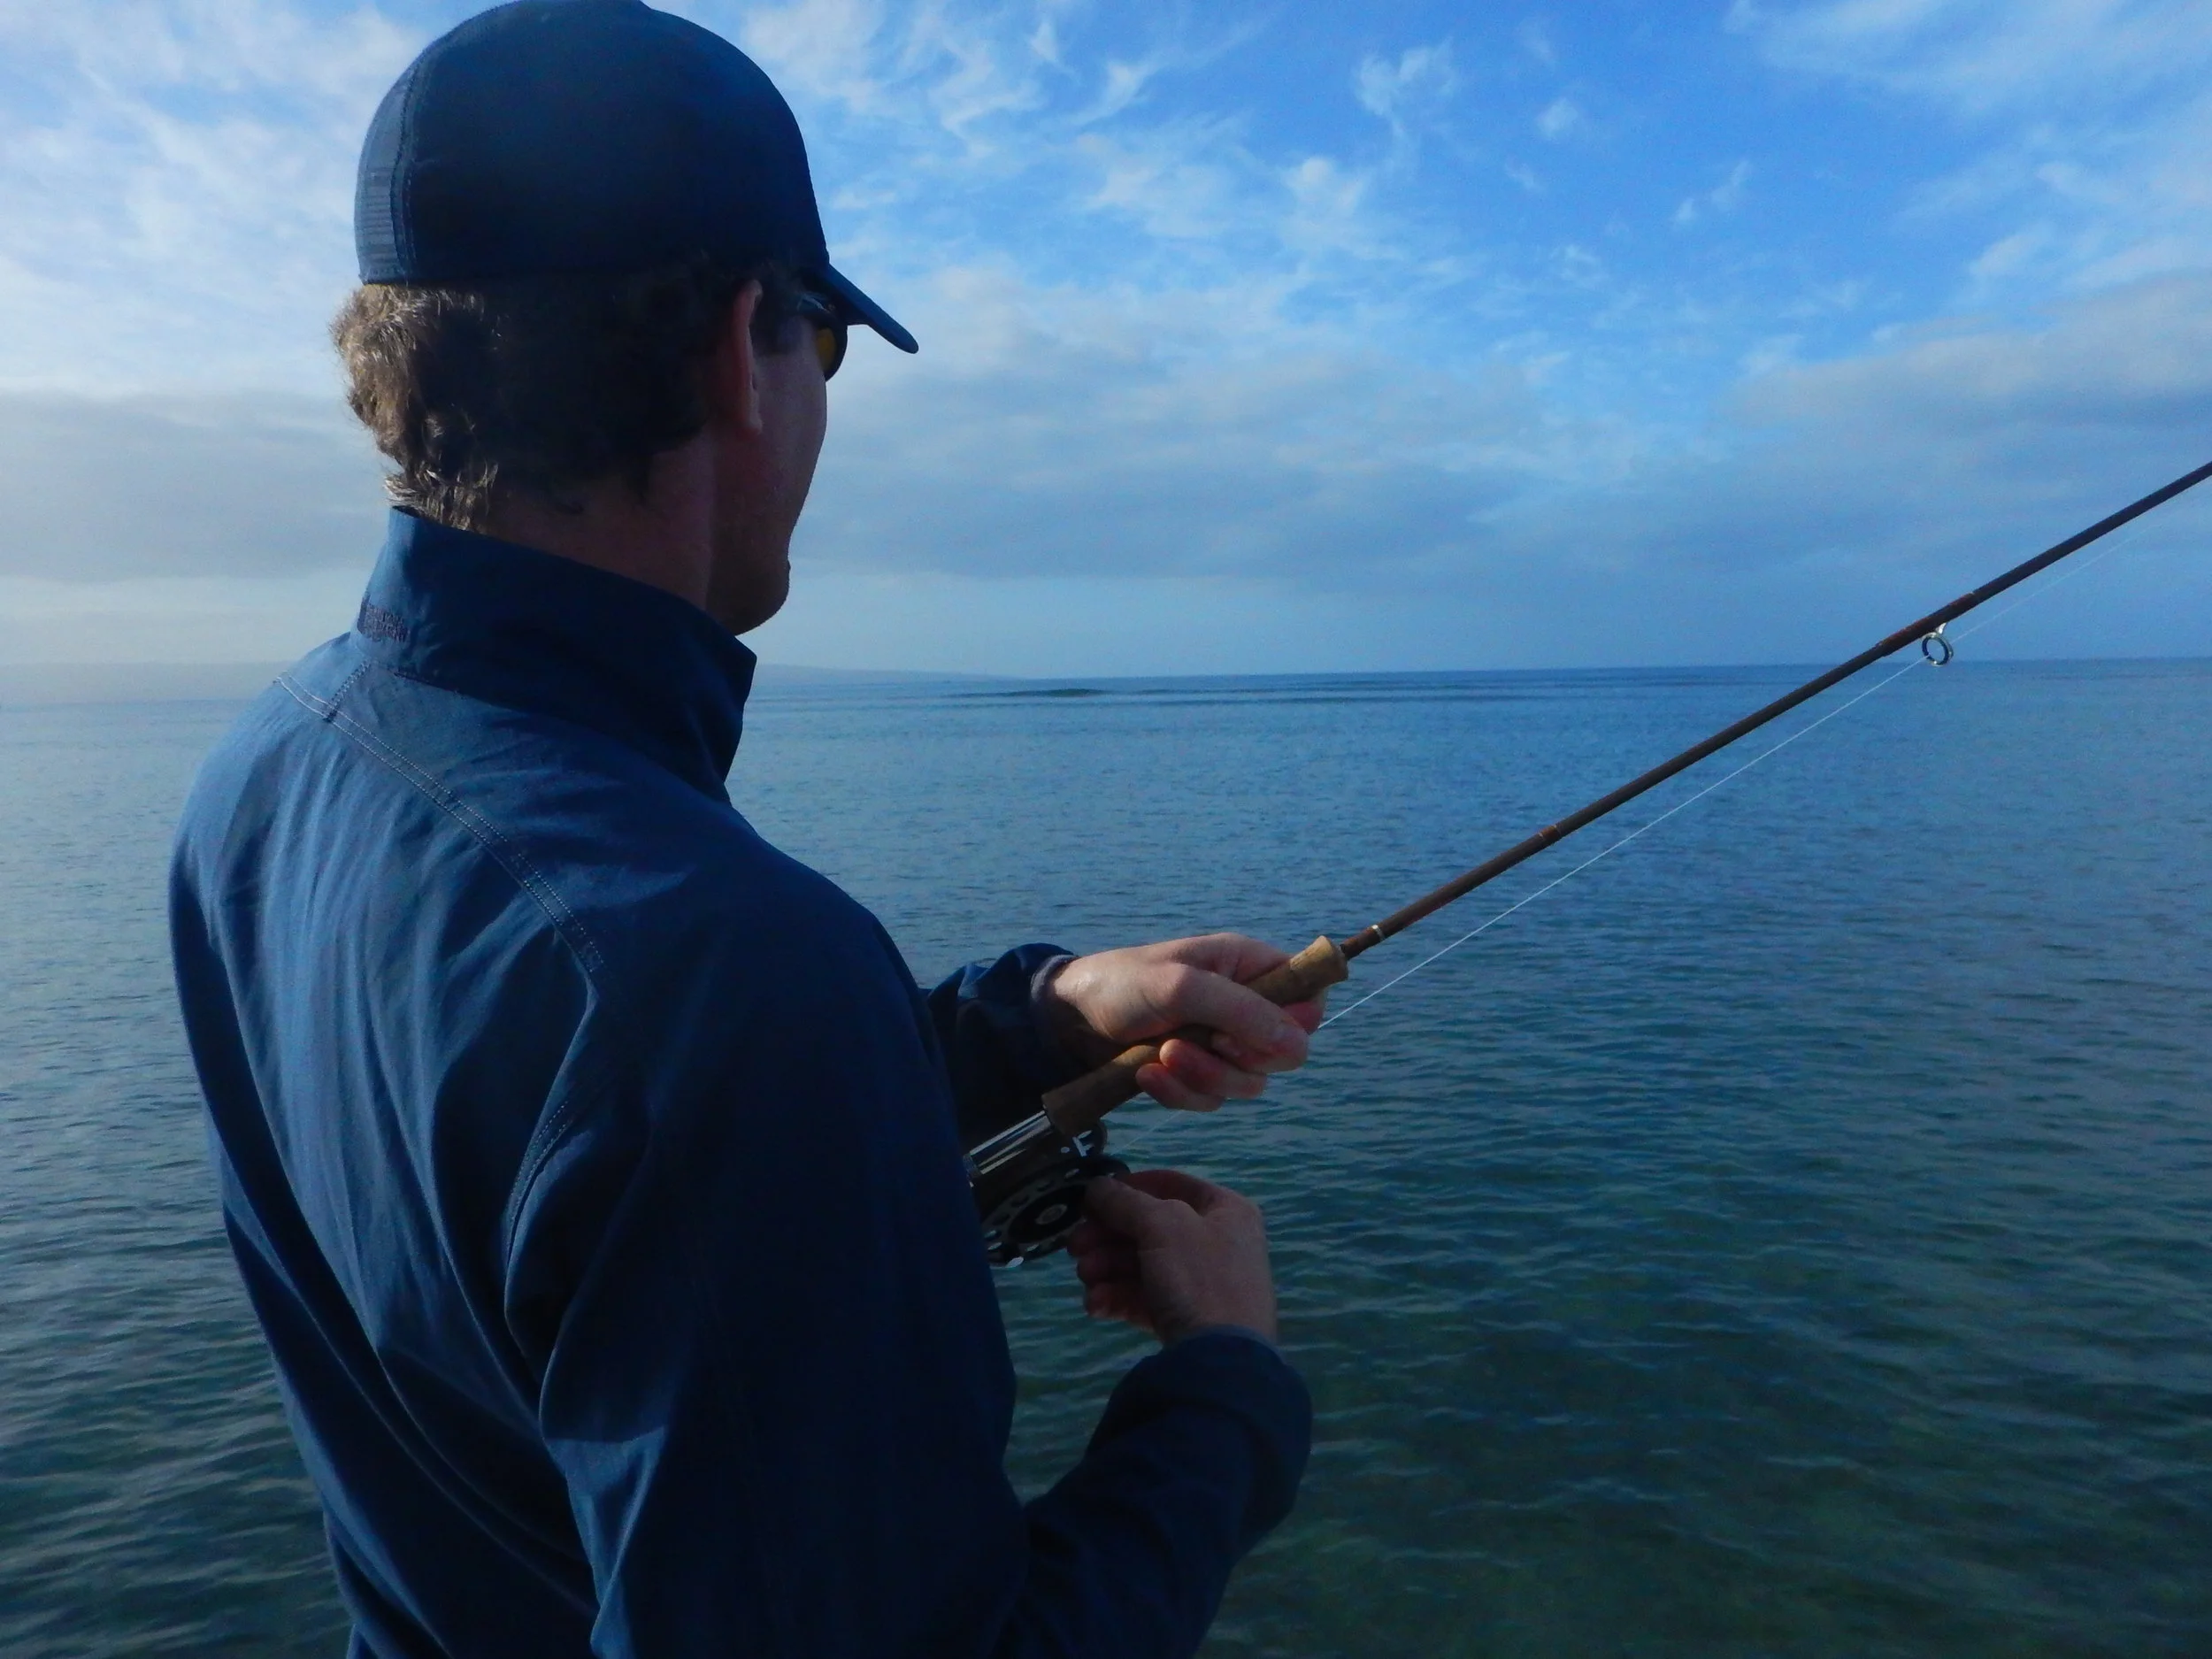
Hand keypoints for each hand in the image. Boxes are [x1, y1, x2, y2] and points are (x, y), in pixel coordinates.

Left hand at [1040, 934, 1326, 1111]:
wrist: (1067, 1021)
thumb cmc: (1122, 985)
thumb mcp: (1181, 987)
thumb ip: (1243, 1011)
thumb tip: (1299, 1045)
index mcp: (1249, 967)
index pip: (1309, 999)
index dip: (1292, 1024)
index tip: (1247, 1031)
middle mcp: (1243, 1005)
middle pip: (1283, 1053)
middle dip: (1236, 1059)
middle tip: (1197, 1043)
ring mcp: (1220, 1042)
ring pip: (1247, 1083)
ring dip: (1203, 1078)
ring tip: (1162, 1057)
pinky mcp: (1196, 1073)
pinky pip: (1211, 1100)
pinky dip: (1180, 1093)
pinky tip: (1147, 1075)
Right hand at [1069, 1169, 1277, 1343]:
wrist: (1220, 1361)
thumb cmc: (1199, 1277)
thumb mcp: (1162, 1226)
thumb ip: (1125, 1202)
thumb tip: (1097, 1186)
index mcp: (1225, 1210)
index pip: (1171, 1184)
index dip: (1130, 1186)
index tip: (1093, 1198)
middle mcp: (1216, 1242)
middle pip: (1149, 1227)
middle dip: (1107, 1236)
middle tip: (1074, 1246)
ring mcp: (1201, 1284)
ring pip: (1142, 1264)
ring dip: (1106, 1267)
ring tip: (1085, 1279)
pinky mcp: (1185, 1319)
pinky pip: (1145, 1298)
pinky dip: (1117, 1297)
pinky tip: (1095, 1305)